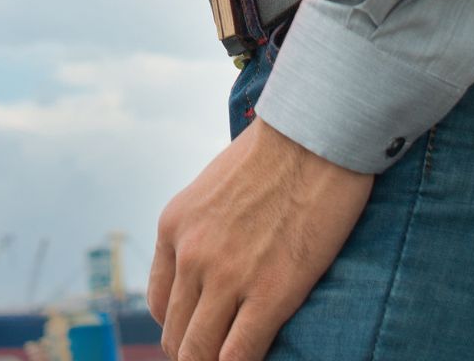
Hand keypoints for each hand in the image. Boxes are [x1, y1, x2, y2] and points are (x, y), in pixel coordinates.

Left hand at [148, 119, 371, 360]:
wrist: (314, 135)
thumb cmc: (276, 154)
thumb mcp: (214, 187)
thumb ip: (205, 227)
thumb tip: (216, 256)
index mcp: (174, 228)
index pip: (159, 303)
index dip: (179, 327)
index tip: (201, 333)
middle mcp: (190, 255)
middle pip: (177, 334)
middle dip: (193, 354)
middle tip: (215, 357)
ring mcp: (227, 277)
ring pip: (200, 352)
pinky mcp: (270, 293)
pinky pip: (240, 355)